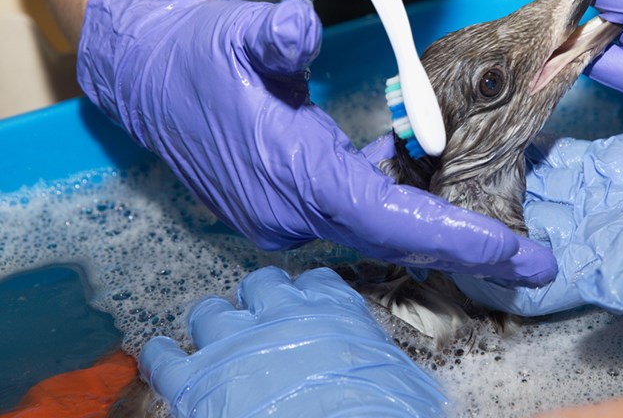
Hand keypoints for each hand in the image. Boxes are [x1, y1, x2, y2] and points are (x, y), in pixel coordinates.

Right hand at [77, 0, 556, 284]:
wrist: (148, 76)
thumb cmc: (198, 53)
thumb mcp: (239, 33)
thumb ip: (276, 36)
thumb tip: (305, 28)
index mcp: (292, 172)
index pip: (387, 215)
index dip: (452, 234)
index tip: (511, 250)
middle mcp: (292, 209)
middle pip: (396, 237)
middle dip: (466, 250)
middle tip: (535, 263)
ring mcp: (286, 214)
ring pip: (379, 231)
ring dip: (438, 230)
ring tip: (502, 238)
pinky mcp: (285, 206)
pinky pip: (357, 215)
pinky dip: (399, 206)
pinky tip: (424, 177)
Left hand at [139, 266, 446, 415]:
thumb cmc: (378, 414)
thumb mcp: (398, 378)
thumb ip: (376, 357)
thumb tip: (384, 368)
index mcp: (330, 310)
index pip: (315, 281)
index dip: (307, 292)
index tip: (305, 301)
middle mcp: (279, 313)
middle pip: (259, 284)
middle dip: (258, 299)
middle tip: (259, 319)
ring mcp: (233, 342)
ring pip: (209, 311)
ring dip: (212, 323)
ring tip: (213, 336)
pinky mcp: (194, 378)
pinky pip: (164, 355)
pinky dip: (160, 353)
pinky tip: (162, 354)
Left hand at [453, 70, 622, 315]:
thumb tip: (606, 290)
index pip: (546, 280)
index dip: (500, 276)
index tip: (452, 258)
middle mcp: (609, 231)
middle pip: (531, 238)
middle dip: (488, 222)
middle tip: (438, 193)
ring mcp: (609, 197)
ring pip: (540, 201)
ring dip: (502, 187)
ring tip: (456, 163)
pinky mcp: (616, 165)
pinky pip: (561, 166)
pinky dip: (531, 156)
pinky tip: (501, 139)